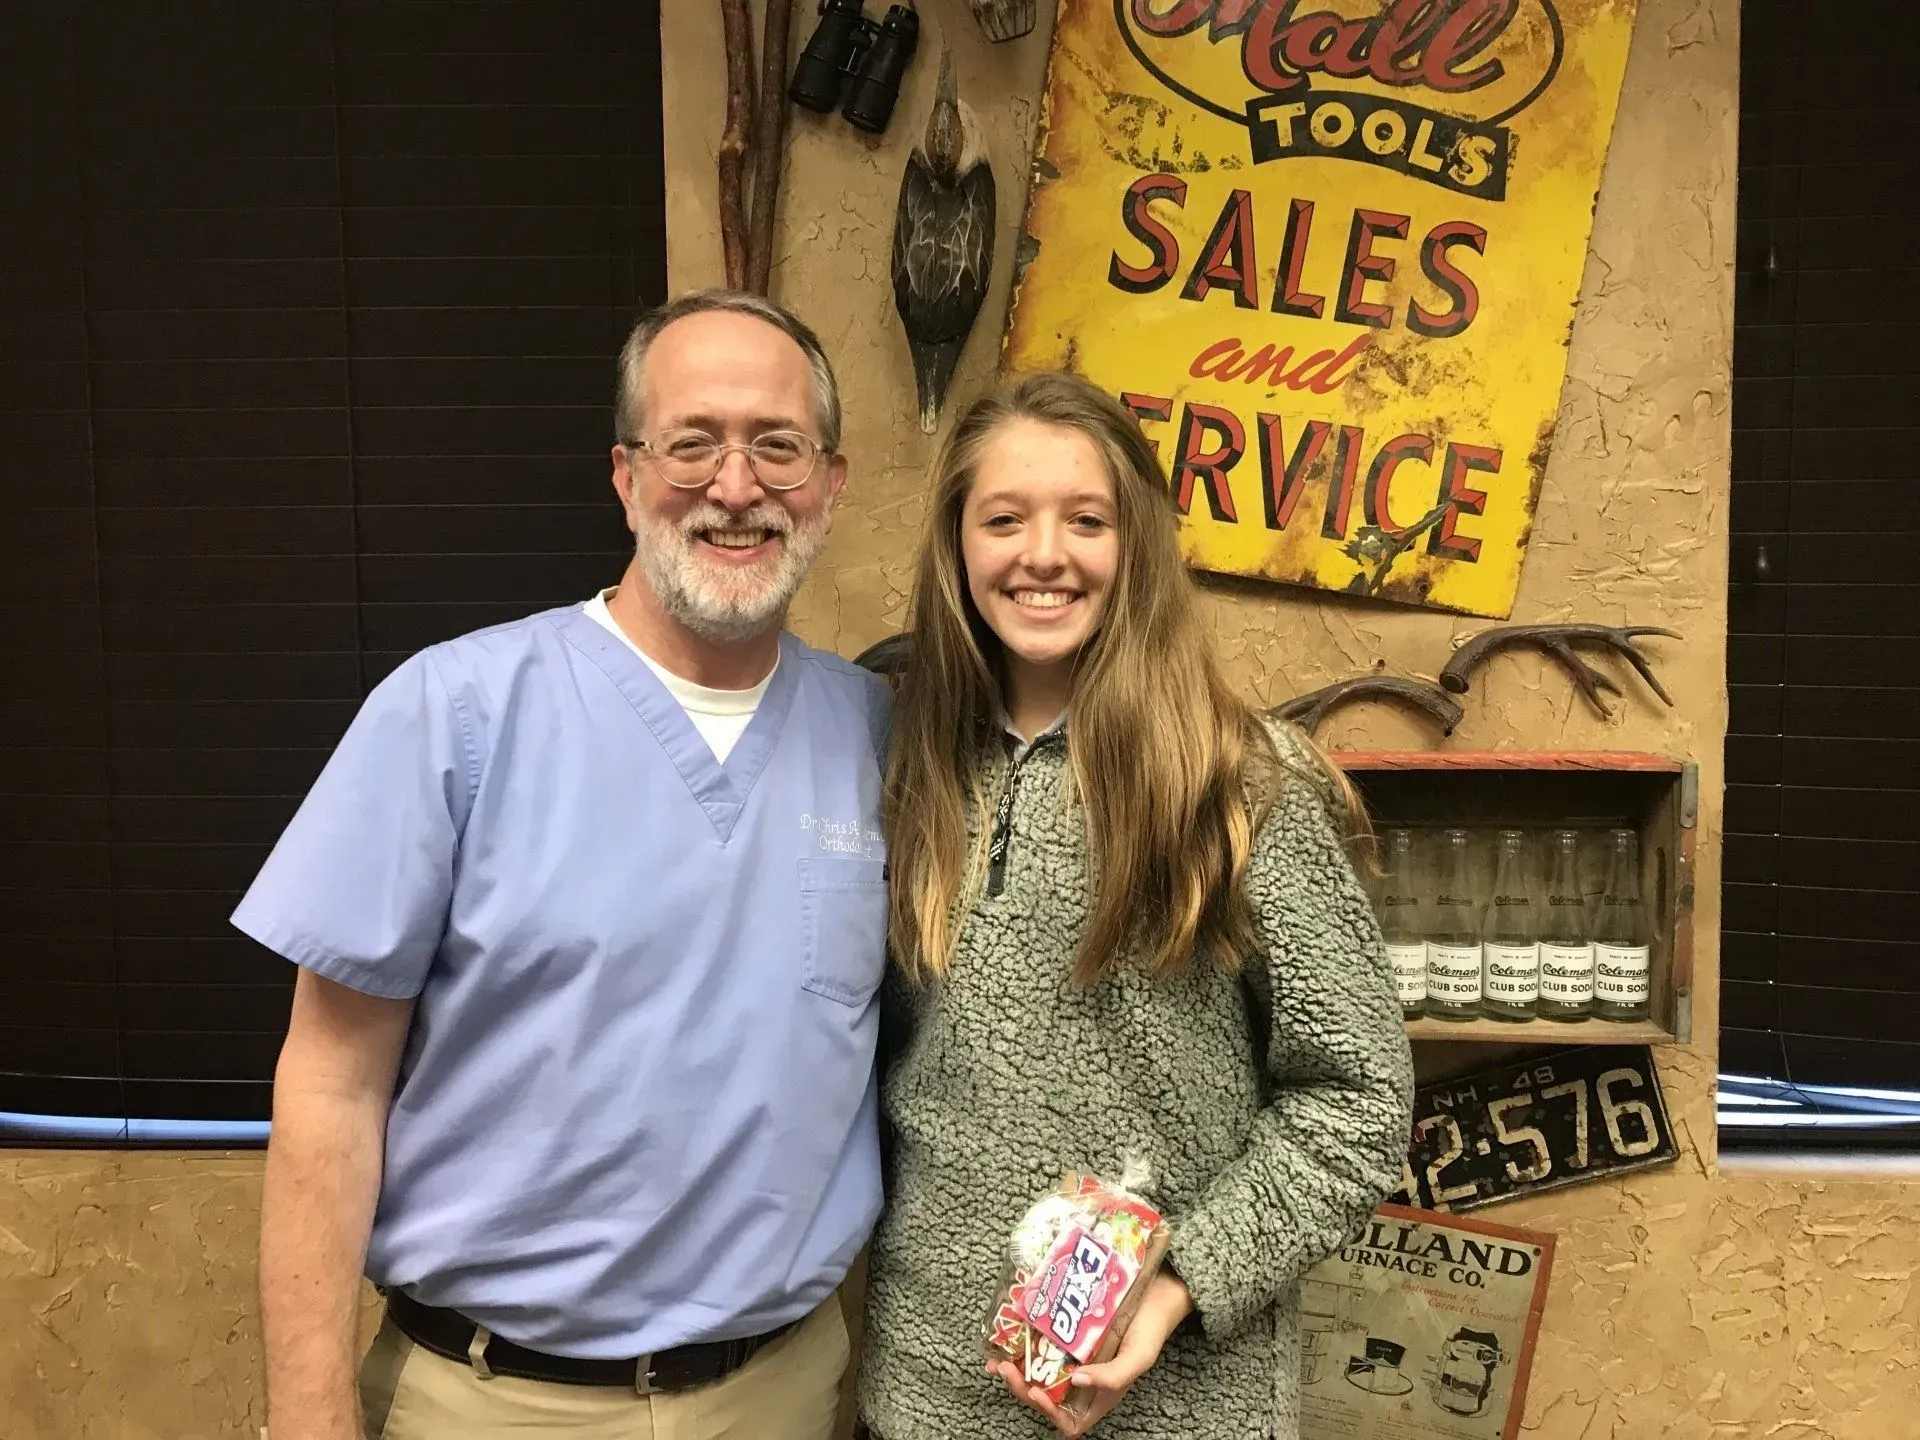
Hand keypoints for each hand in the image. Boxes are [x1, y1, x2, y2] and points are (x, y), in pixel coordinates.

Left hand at [987, 1272, 1193, 1435]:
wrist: (1155, 1291)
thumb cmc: (1150, 1329)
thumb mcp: (1139, 1357)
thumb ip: (1113, 1377)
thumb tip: (1075, 1381)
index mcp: (1099, 1395)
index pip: (1069, 1421)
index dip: (1049, 1413)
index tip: (1036, 1392)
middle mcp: (1081, 1380)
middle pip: (1046, 1397)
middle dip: (1022, 1388)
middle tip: (1006, 1369)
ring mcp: (1071, 1357)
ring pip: (1038, 1373)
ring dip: (1015, 1370)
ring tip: (998, 1358)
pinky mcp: (1064, 1334)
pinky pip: (1039, 1345)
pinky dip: (1021, 1345)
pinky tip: (1007, 1336)